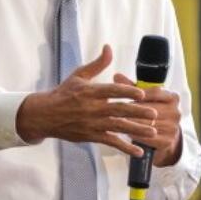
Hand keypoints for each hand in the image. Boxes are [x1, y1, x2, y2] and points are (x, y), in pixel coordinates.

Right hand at [16, 45, 157, 155]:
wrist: (45, 115)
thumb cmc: (64, 93)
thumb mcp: (79, 75)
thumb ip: (97, 64)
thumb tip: (108, 47)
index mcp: (91, 91)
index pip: (112, 91)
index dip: (127, 92)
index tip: (142, 94)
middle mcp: (93, 108)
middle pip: (119, 110)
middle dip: (138, 113)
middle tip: (154, 114)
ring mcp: (93, 124)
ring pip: (118, 127)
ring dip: (136, 130)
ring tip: (153, 133)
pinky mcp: (91, 136)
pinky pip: (111, 142)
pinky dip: (125, 148)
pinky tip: (139, 152)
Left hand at [113, 73, 181, 166]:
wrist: (165, 136)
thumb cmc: (152, 112)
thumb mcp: (145, 98)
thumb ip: (131, 87)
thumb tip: (116, 75)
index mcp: (173, 97)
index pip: (155, 92)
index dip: (138, 93)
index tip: (123, 94)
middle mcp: (176, 112)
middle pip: (150, 109)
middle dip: (132, 109)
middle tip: (115, 110)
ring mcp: (173, 127)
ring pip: (147, 124)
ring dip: (132, 123)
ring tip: (117, 121)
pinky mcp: (168, 141)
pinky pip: (148, 137)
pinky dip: (136, 135)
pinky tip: (126, 132)